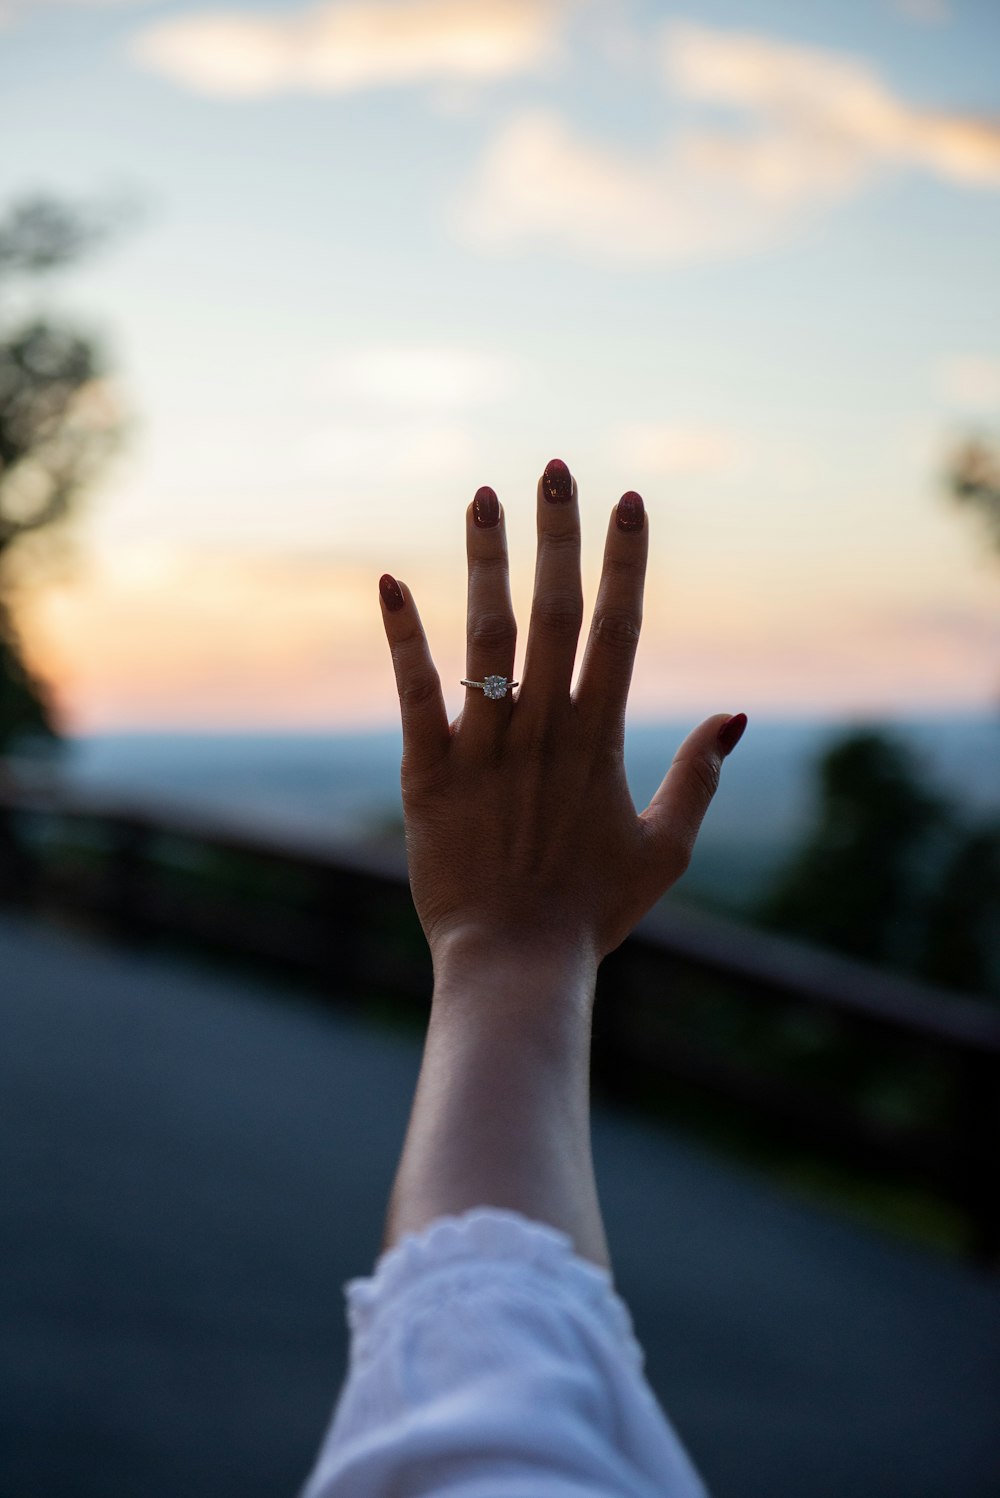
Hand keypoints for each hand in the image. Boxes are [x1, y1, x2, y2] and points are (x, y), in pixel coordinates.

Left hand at [378, 460, 745, 975]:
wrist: (515, 963)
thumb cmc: (592, 912)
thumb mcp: (665, 849)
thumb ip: (699, 777)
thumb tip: (732, 715)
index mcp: (601, 738)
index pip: (618, 627)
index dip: (625, 560)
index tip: (628, 500)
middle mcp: (544, 727)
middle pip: (554, 612)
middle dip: (558, 535)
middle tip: (556, 467)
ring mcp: (485, 746)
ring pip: (486, 637)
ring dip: (486, 562)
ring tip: (485, 496)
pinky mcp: (428, 771)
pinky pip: (414, 692)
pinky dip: (403, 636)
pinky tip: (390, 581)